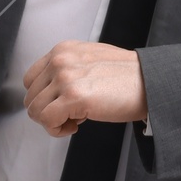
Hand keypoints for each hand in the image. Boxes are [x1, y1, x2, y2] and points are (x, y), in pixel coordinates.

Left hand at [24, 42, 146, 137]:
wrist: (149, 82)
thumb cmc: (126, 77)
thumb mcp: (89, 61)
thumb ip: (67, 70)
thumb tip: (51, 94)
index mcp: (62, 51)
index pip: (30, 80)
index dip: (44, 99)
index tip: (62, 105)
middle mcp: (59, 60)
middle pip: (31, 98)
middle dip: (48, 113)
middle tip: (71, 116)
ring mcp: (65, 78)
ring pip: (35, 111)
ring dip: (53, 123)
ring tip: (75, 121)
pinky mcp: (73, 97)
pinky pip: (47, 121)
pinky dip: (58, 130)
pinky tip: (76, 126)